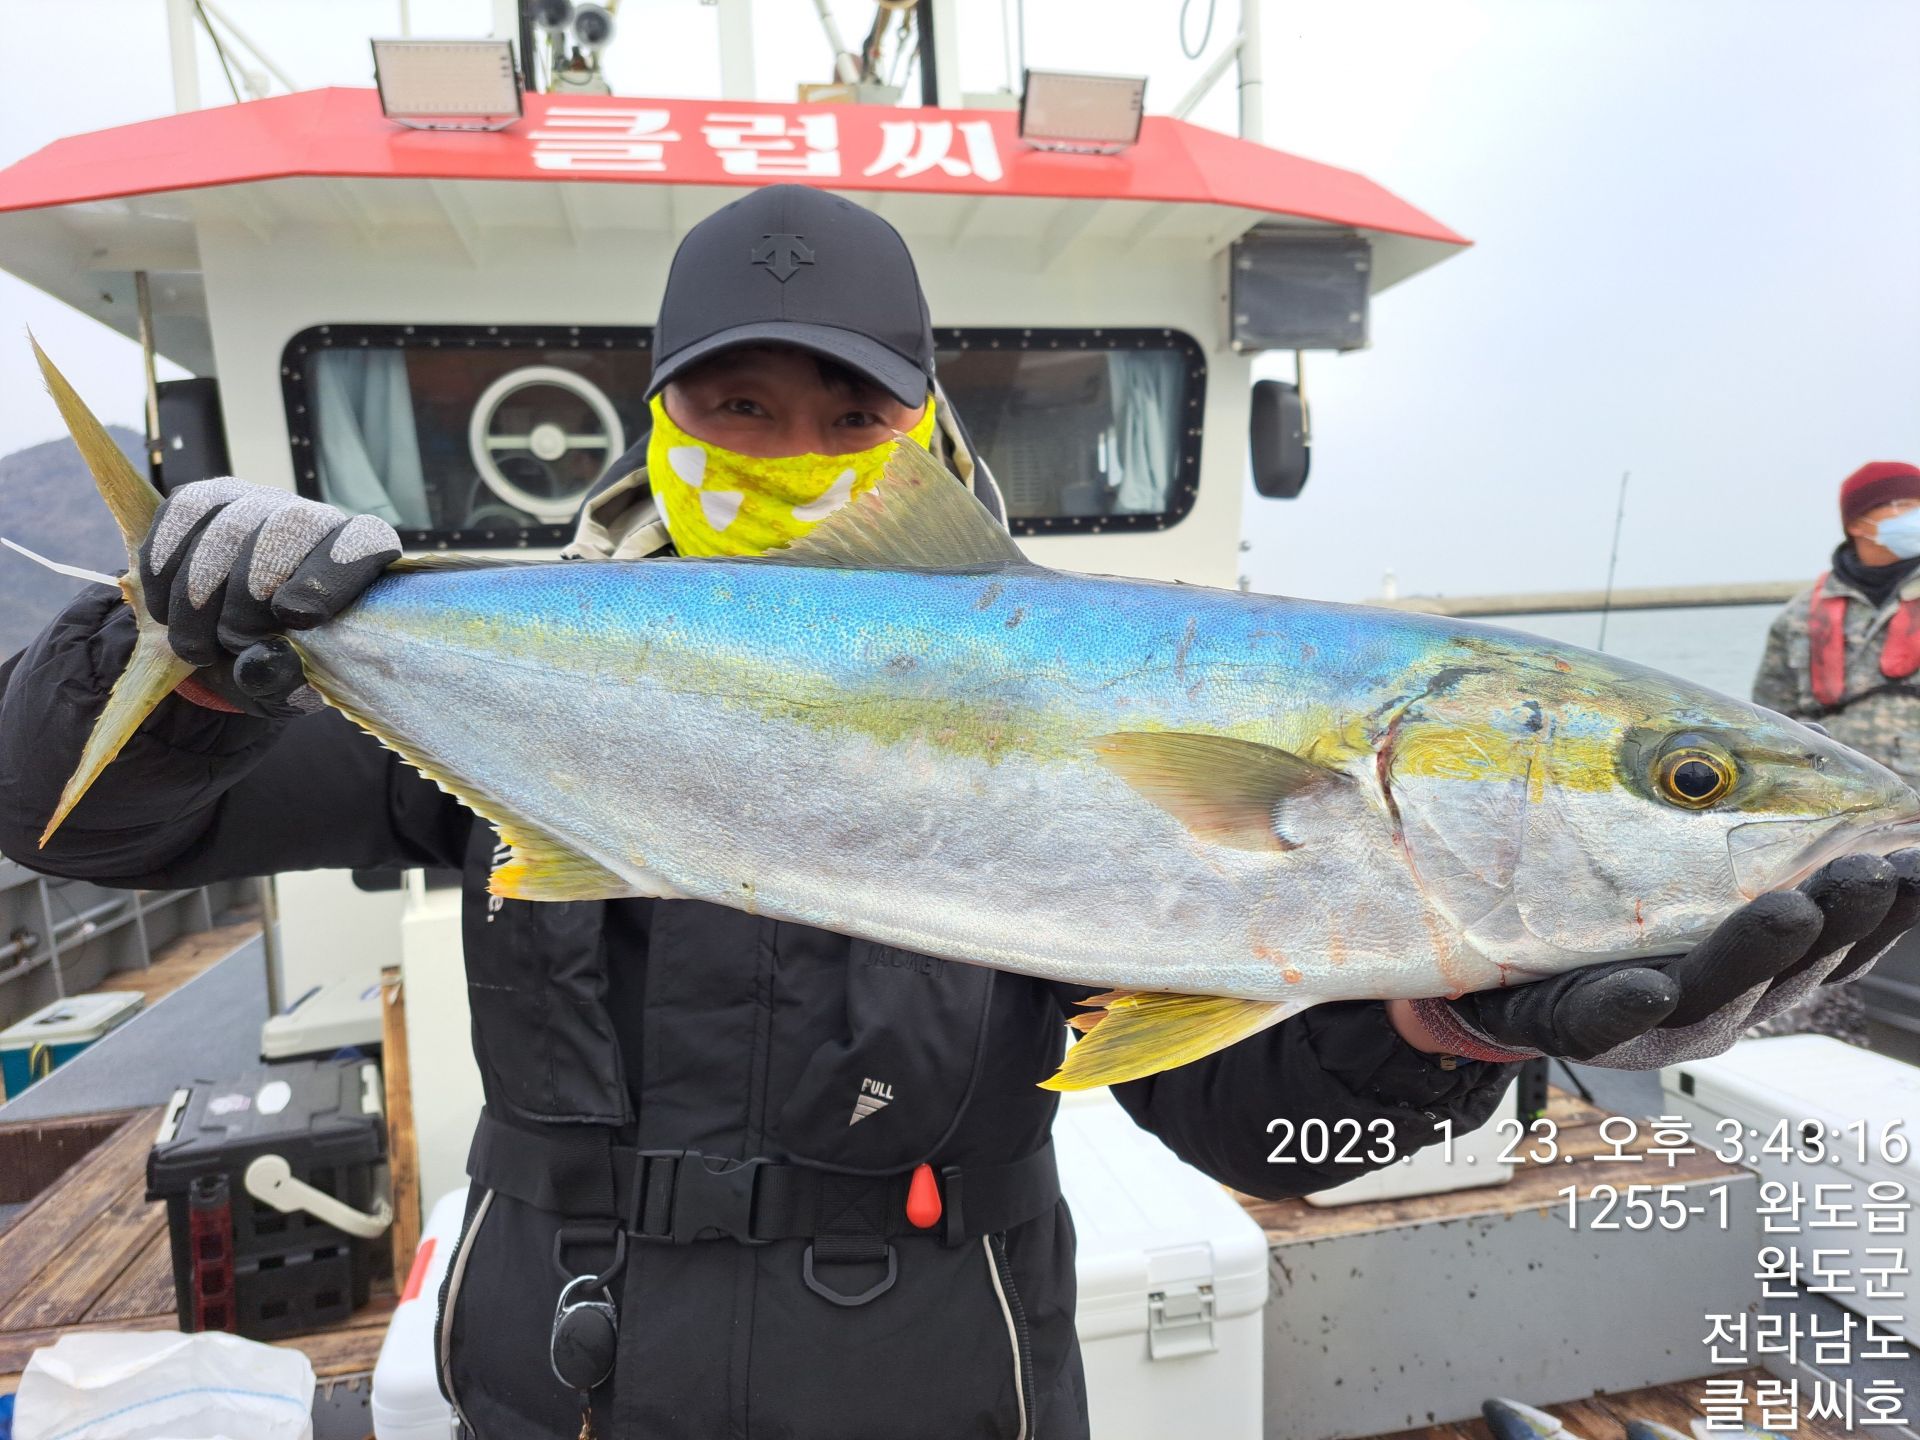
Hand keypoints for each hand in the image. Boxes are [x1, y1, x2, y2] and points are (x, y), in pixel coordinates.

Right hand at [140, 480, 398, 714]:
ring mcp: (261, 503)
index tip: (296, 617)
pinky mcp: (210, 499)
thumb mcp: (291, 689)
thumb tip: (260, 663)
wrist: (232, 649)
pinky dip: (164, 562)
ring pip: (229, 522)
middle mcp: (316, 521)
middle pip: (288, 527)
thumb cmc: (281, 666)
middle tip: (230, 640)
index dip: (328, 576)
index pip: (363, 543)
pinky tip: (162, 608)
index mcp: (361, 562)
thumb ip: (285, 683)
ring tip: (192, 645)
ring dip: (198, 592)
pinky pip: (183, 510)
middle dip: (249, 590)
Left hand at [1395, 849, 1919, 1067]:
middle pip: (1792, 962)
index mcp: (1758, 952)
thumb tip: (1819, 763)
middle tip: (1872, 874)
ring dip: (1752, 954)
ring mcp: (1650, 1015)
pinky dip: (1627, 1006)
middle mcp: (1720, 990)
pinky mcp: (1573, 1025)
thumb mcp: (1681, 858)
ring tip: (1789, 909)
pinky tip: (1647, 988)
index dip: (1890, 903)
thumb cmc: (1611, 902)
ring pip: (1711, 992)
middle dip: (1839, 920)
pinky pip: (1600, 1020)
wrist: (1498, 970)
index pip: (1838, 927)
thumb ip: (1742, 821)